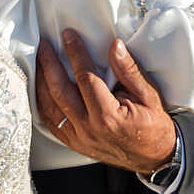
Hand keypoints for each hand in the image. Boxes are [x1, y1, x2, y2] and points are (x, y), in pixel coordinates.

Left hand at [36, 31, 177, 175]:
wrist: (155, 157)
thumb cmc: (153, 126)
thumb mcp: (149, 95)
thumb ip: (129, 70)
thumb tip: (116, 47)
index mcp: (108, 116)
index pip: (85, 77)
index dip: (75, 53)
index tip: (68, 36)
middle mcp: (89, 128)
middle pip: (60, 91)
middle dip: (49, 64)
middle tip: (44, 45)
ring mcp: (79, 138)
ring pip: (50, 107)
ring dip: (41, 82)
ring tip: (38, 62)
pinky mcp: (75, 144)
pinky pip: (51, 122)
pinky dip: (43, 104)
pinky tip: (40, 89)